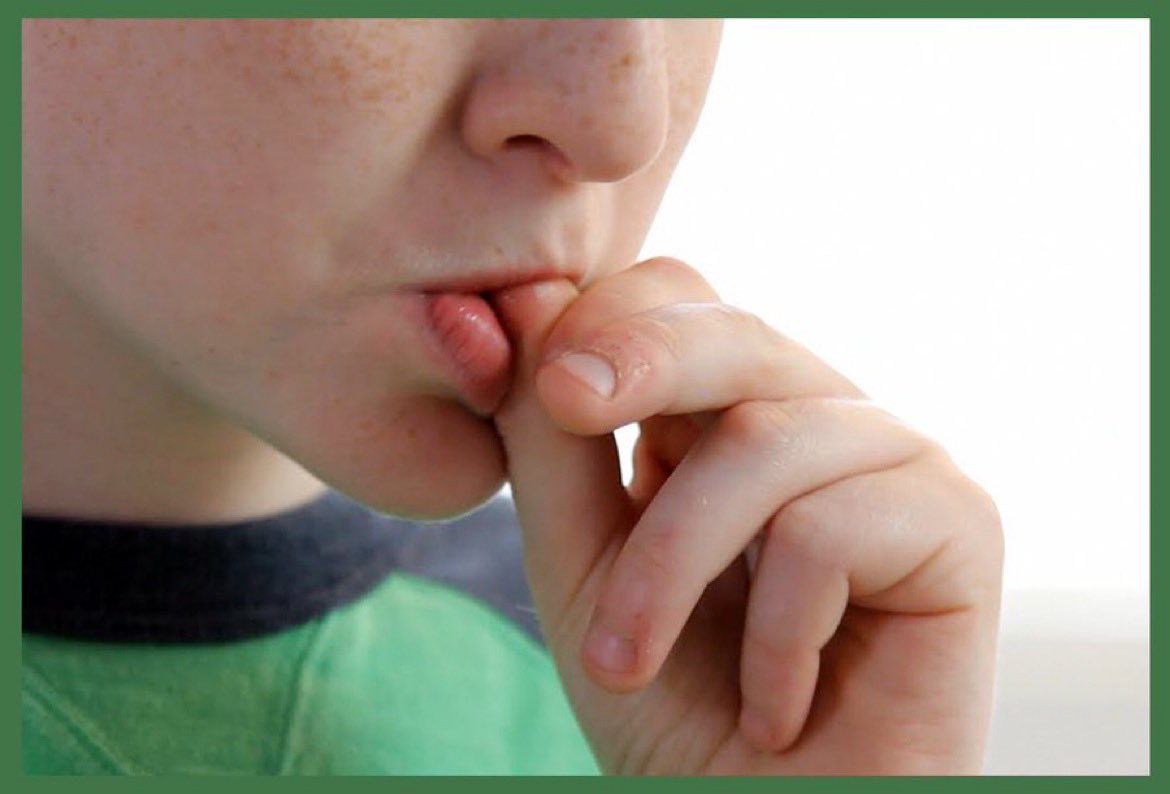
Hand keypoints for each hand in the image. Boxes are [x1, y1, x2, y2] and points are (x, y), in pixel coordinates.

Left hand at [491, 258, 1003, 775]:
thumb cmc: (673, 701)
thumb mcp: (581, 560)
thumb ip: (550, 439)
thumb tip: (522, 297)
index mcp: (725, 412)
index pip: (676, 298)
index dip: (603, 318)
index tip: (538, 380)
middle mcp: (817, 417)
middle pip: (732, 328)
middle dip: (638, 360)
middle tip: (562, 399)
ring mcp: (892, 460)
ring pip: (763, 441)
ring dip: (667, 567)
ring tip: (630, 666)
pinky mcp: (960, 520)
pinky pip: (831, 527)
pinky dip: (775, 636)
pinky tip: (779, 706)